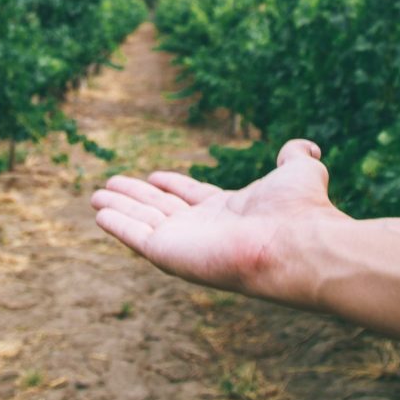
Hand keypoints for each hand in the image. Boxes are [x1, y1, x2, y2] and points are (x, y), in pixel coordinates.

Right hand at [90, 139, 346, 303]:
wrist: (295, 242)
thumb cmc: (300, 210)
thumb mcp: (300, 171)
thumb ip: (296, 158)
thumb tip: (305, 146)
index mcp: (229, 212)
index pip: (192, 198)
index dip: (173, 186)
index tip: (154, 175)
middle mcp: (204, 230)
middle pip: (161, 210)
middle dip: (137, 197)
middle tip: (111, 185)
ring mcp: (185, 243)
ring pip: (143, 221)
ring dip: (119, 208)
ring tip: (94, 196)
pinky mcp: (169, 253)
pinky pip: (135, 236)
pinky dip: (116, 224)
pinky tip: (99, 213)